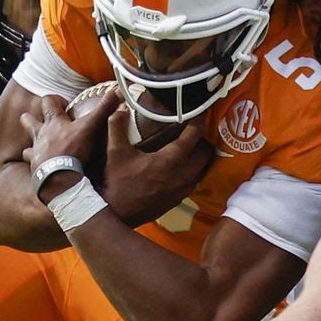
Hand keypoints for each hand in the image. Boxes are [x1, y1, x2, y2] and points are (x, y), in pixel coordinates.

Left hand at [22, 90, 118, 202]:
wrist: (59, 178)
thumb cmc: (73, 150)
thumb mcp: (91, 127)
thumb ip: (103, 109)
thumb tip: (117, 91)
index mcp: (54, 122)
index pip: (47, 100)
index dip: (55, 100)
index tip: (65, 105)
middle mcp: (41, 134)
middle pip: (27, 120)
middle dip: (32, 118)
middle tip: (45, 123)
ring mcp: (35, 151)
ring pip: (26, 144)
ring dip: (33, 144)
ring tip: (42, 147)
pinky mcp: (34, 167)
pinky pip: (30, 163)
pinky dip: (35, 163)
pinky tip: (43, 166)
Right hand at [100, 106, 213, 225]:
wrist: (117, 214)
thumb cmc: (117, 183)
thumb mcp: (115, 152)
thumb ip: (118, 126)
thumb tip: (121, 106)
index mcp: (171, 159)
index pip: (194, 135)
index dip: (199, 121)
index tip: (197, 111)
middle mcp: (183, 174)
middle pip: (206, 152)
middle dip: (203, 139)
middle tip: (193, 131)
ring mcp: (182, 189)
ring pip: (203, 168)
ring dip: (200, 157)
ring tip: (190, 147)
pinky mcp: (179, 199)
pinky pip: (194, 181)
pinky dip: (193, 171)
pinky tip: (181, 167)